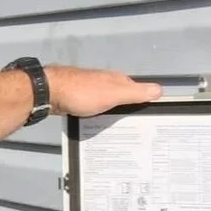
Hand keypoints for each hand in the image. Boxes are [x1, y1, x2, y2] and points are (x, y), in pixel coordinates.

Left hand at [45, 66, 161, 117]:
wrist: (51, 92)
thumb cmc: (83, 93)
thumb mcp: (114, 94)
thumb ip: (136, 93)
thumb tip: (160, 90)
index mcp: (117, 80)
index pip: (138, 90)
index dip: (145, 102)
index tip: (149, 117)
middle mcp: (106, 82)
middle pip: (123, 96)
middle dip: (129, 109)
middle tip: (134, 128)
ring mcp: (91, 89)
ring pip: (108, 102)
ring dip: (113, 113)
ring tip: (118, 130)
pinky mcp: (79, 97)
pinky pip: (95, 107)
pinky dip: (99, 115)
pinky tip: (99, 124)